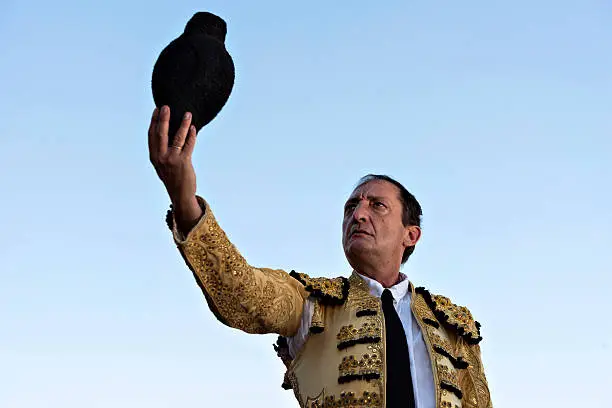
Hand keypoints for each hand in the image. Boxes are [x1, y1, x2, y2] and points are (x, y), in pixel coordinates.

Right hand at [149, 105, 201, 232]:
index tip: (157, 109)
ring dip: (182, 124)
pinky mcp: (184, 162)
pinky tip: (194, 128)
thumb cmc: (172, 177)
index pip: (152, 135)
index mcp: (154, 156)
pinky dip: (191, 135)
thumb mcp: (162, 164)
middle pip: (161, 133)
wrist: (180, 194)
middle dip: (163, 118)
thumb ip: (162, 151)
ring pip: (177, 137)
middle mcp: (160, 157)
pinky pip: (188, 145)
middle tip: (166, 106)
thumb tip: (167, 131)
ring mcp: (172, 159)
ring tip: (187, 113)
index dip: (154, 121)